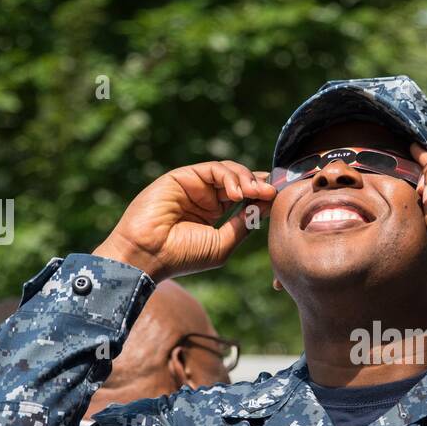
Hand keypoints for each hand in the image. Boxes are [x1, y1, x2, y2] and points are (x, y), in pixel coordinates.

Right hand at [94, 162, 276, 281]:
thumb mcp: (222, 244)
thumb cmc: (182, 256)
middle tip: (272, 191)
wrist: (148, 255)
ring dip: (246, 179)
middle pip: (239, 180)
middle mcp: (204, 197)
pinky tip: (237, 193)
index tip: (278, 198)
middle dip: (258, 184)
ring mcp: (193, 186)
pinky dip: (229, 177)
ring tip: (255, 192)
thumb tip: (265, 206)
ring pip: (227, 171)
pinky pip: (212, 169)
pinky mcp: (182, 177)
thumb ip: (243, 224)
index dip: (261, 194)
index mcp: (213, 213)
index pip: (243, 196)